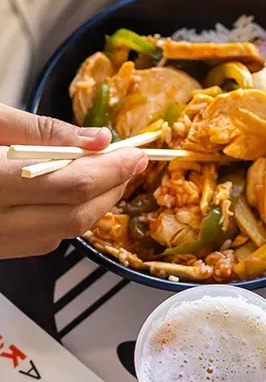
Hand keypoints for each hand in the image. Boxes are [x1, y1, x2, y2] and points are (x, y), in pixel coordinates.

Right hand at [0, 106, 146, 258]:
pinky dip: (70, 215)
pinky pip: (49, 239)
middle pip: (78, 215)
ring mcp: (2, 241)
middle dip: (111, 188)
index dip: (112, 170)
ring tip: (105, 174)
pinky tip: (72, 193)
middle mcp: (0, 221)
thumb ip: (45, 132)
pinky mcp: (4, 249)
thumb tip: (99, 140)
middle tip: (128, 163)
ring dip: (95, 204)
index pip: (73, 184)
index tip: (135, 155)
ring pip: (68, 232)